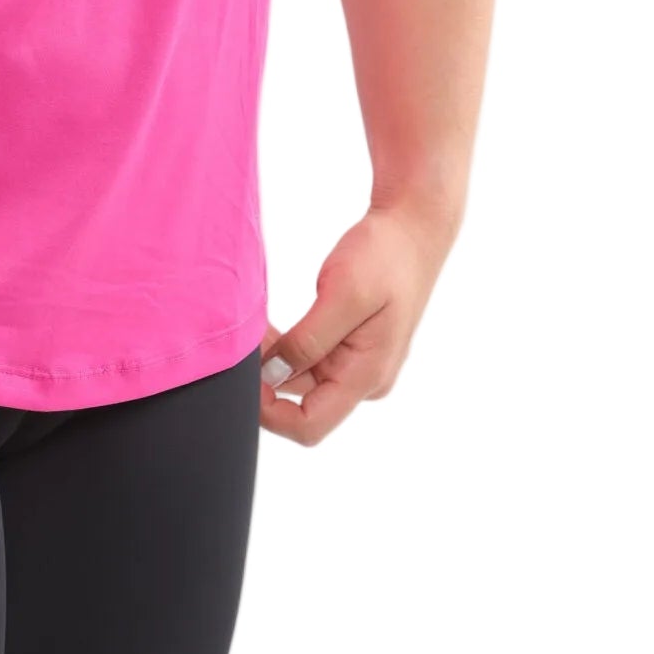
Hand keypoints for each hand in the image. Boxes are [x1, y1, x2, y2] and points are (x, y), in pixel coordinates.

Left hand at [257, 198, 457, 445]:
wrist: (412, 229)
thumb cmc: (385, 256)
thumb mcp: (343, 293)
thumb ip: (309, 339)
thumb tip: (273, 375)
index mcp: (367, 375)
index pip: (309, 425)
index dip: (269, 412)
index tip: (244, 377)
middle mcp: (363, 379)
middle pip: (300, 403)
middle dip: (265, 379)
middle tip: (241, 342)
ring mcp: (356, 364)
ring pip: (300, 379)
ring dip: (271, 360)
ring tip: (251, 328)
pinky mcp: (349, 346)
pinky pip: (307, 359)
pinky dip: (283, 347)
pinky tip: (266, 327)